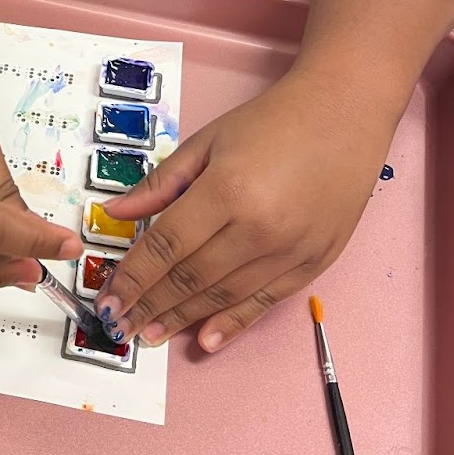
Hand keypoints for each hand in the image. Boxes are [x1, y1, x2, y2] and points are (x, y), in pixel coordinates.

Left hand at [95, 70, 390, 351]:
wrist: (345, 113)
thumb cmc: (272, 122)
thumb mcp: (206, 141)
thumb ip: (160, 183)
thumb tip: (114, 213)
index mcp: (227, 191)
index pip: (166, 246)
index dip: (133, 278)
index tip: (109, 300)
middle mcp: (260, 228)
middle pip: (191, 277)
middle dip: (150, 305)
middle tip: (119, 326)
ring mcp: (291, 250)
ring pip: (224, 296)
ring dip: (182, 320)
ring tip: (150, 336)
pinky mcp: (314, 263)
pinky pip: (266, 302)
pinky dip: (234, 324)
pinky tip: (206, 341)